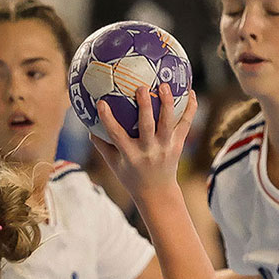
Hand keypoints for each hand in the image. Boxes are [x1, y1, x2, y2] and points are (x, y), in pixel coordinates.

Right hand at [90, 81, 189, 200]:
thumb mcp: (114, 164)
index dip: (108, 119)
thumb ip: (102, 144)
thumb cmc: (131, 176)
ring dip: (167, 103)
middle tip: (140, 87)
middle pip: (146, 126)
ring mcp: (165, 148)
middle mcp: (148, 151)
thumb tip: (88, 123)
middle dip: (144, 106)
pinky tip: (190, 92)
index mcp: (130, 155)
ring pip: (168, 123)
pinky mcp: (178, 145)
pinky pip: (185, 125)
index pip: (117, 135)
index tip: (101, 102)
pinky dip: (190, 108)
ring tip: (163, 84)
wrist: (157, 194)